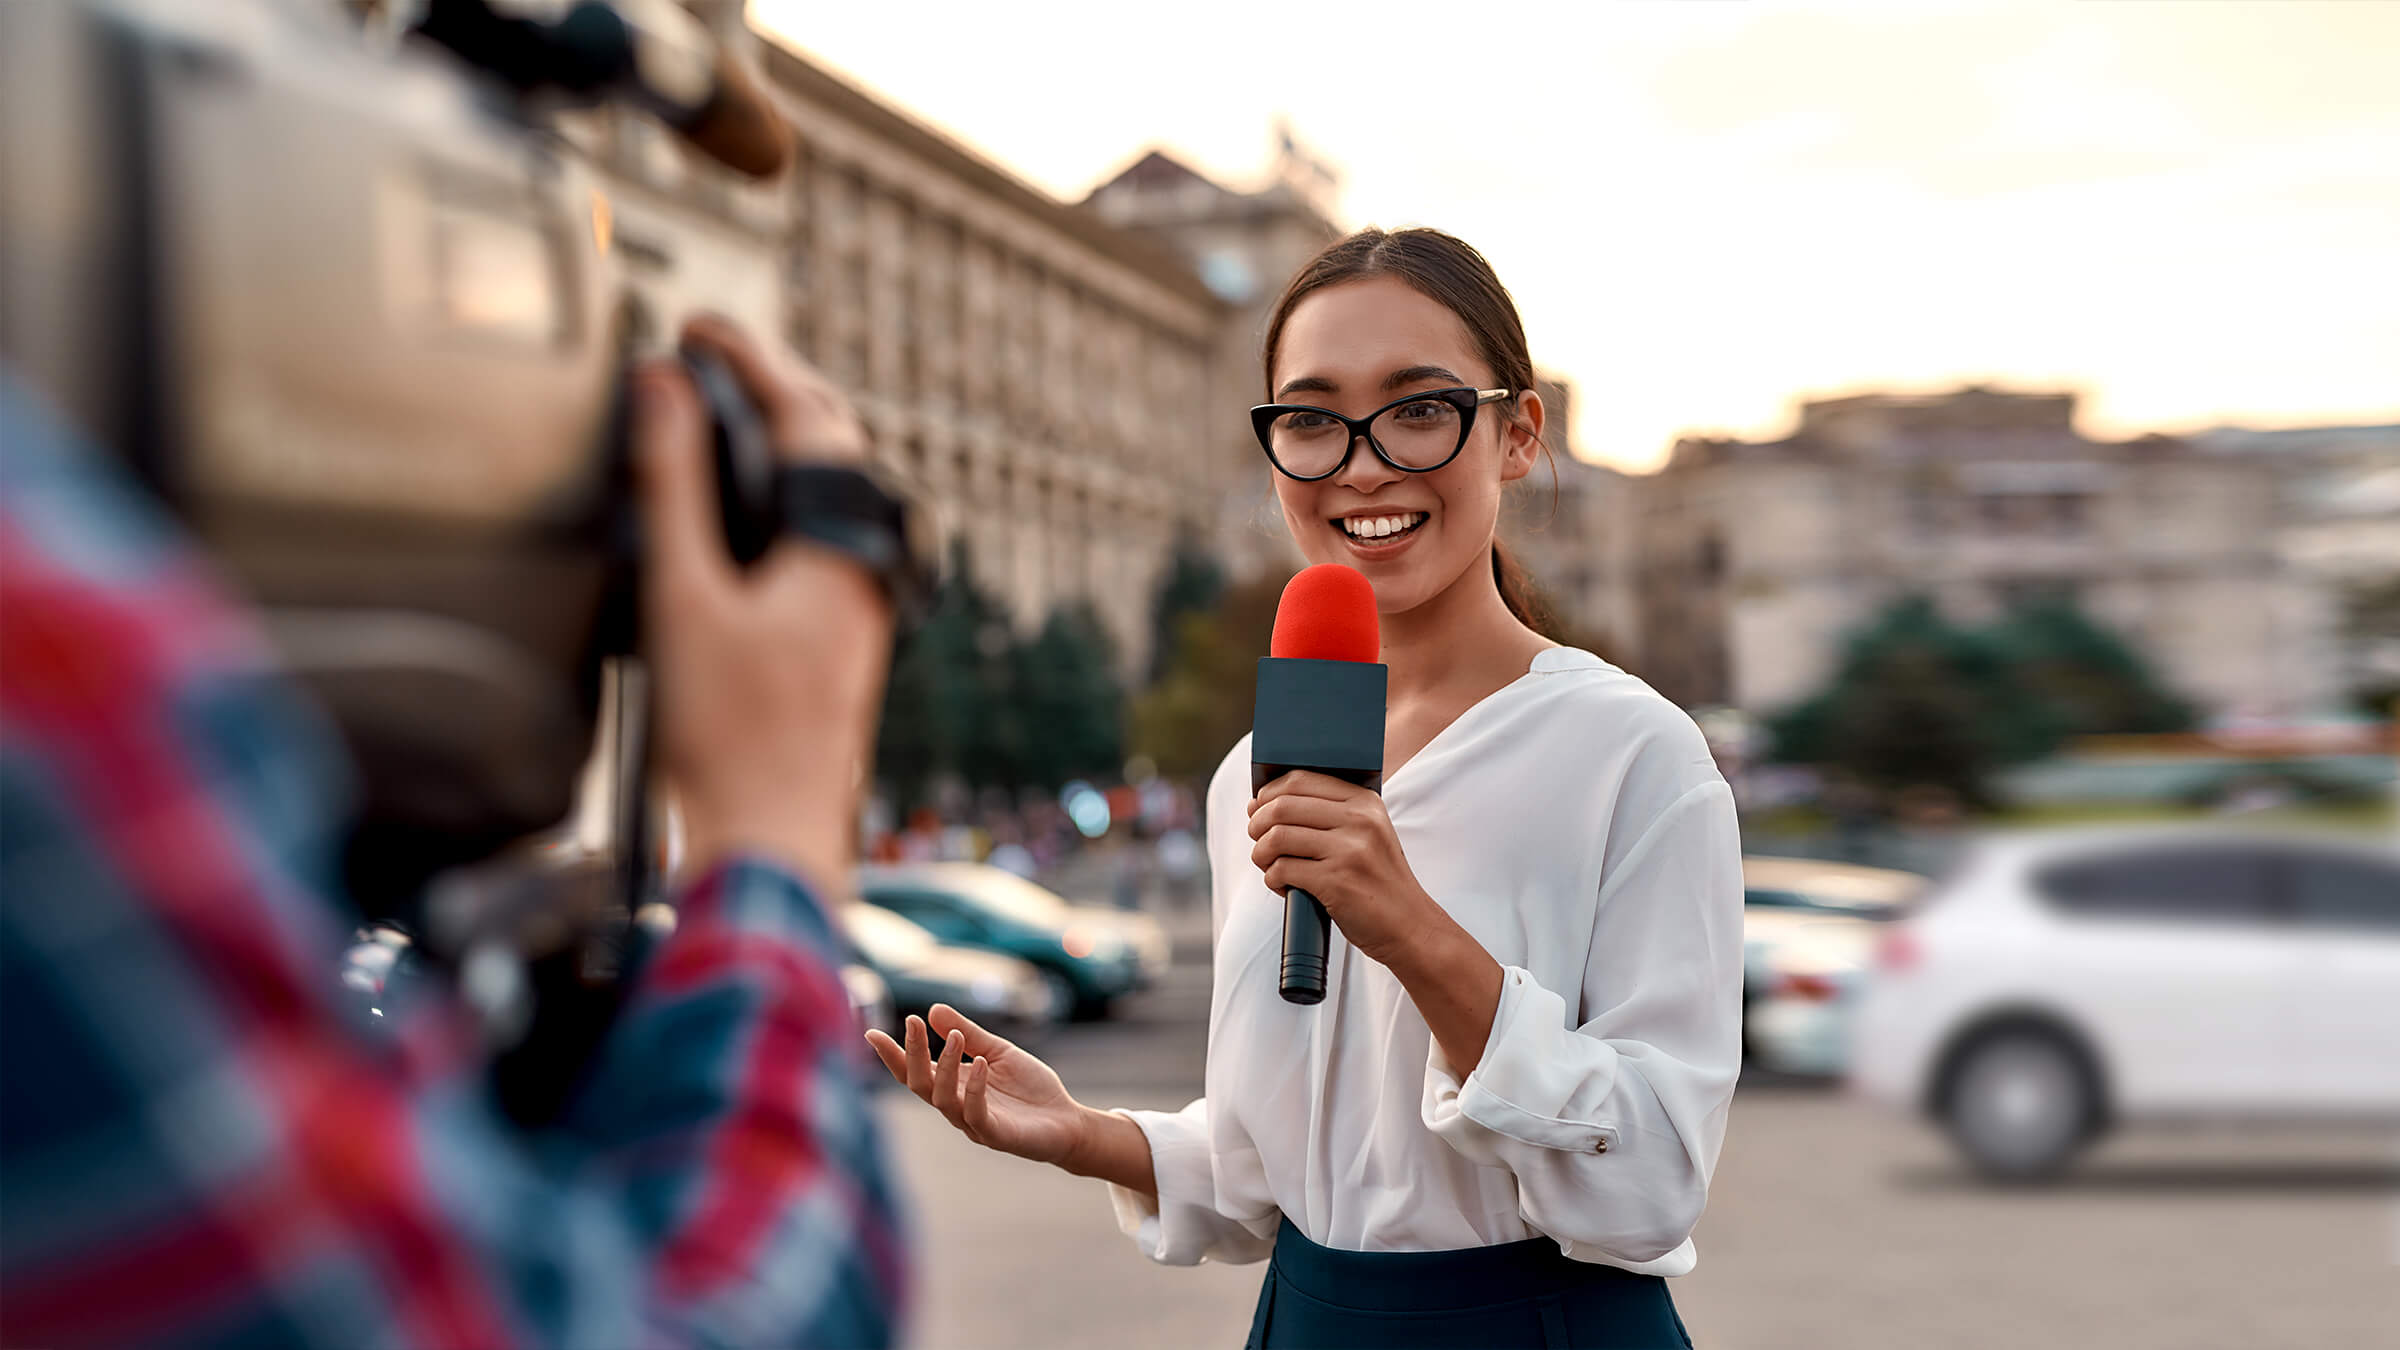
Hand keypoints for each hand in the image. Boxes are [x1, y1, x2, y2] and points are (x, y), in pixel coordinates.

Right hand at [635, 315, 887, 884]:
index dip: (749, 357)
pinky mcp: (843, 639)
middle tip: (714, 356)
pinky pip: (824, 534)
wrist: (769, 845)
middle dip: (776, 389)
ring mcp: (861, 606)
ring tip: (723, 413)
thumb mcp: (681, 596)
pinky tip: (740, 511)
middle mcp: (865, 570)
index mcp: (840, 547)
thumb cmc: (725, 738)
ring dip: (784, 442)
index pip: (806, 414)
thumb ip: (672, 485)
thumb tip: (663, 387)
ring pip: (833, 493)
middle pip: (835, 446)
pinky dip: (783, 496)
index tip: (698, 324)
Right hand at [865, 1006, 1089, 1166]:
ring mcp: (973, 1123)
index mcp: (952, 1085)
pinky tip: (981, 1064)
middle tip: (913, 1022)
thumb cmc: (1029, 1088)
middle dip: (912, 1054)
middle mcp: (955, 1106)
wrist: (1066, 1120)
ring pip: (942, 1099)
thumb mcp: (998, 1051)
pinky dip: (974, 1088)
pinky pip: (976, 1114)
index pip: (913, 1072)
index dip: (892, 1055)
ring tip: (954, 1036)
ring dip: (945, 1065)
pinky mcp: (995, 1135)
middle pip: (919, 1084)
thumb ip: (969, 1034)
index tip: (869, 1033)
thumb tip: (932, 1010)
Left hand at [1246, 771, 1438, 967]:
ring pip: (1277, 837)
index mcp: (1364, 802)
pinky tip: (1285, 887)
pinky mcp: (1337, 882)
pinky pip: (1282, 870)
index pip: (1300, 780)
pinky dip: (1273, 879)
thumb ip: (1329, 814)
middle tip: (1258, 840)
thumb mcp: (1368, 834)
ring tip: (1268, 865)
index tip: (1258, 809)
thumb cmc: (1378, 880)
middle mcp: (1359, 821)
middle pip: (1282, 806)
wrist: (1410, 925)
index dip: (1269, 793)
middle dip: (1257, 824)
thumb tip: (1262, 801)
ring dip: (1261, 853)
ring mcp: (1349, 851)